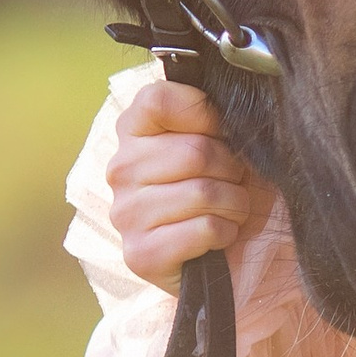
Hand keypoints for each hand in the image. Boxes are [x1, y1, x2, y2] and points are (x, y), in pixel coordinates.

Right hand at [108, 79, 263, 287]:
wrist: (234, 257)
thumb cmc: (226, 188)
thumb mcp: (224, 139)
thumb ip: (214, 114)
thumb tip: (230, 106)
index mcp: (134, 131)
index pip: (158, 99)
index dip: (204, 114)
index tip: (220, 133)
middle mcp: (120, 169)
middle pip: (195, 151)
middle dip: (231, 170)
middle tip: (232, 183)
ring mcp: (125, 213)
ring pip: (203, 192)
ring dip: (234, 204)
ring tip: (228, 211)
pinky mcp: (140, 254)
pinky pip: (204, 228)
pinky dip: (225, 233)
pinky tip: (217, 238)